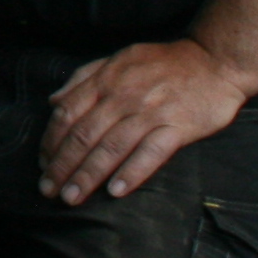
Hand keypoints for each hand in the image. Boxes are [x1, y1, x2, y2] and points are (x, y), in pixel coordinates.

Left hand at [39, 39, 248, 204]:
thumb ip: (84, 78)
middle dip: (63, 165)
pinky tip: (116, 191)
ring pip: (112, 147)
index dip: (51, 141)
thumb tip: (53, 101)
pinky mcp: (177, 126)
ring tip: (72, 197)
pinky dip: (132, 172)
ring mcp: (151, 111)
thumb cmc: (163, 63)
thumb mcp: (119, 59)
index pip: (68, 113)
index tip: (42, 164)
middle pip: (85, 135)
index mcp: (106, 80)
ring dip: (88, 175)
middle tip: (49, 190)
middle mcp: (124, 96)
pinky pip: (151, 152)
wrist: (215, 60)